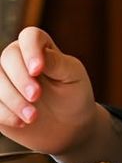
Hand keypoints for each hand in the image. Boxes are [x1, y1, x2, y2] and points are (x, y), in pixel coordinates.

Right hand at [0, 28, 98, 154]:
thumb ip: (56, 63)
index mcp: (41, 48)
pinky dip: (4, 113)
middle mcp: (19, 60)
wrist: (67, 126)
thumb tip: (40, 53)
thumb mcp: (71, 76)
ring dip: (12, 99)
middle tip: (36, 96)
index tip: (37, 70)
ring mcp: (5, 81)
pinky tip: (21, 122)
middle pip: (8, 57)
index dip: (30, 50)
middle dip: (20, 78)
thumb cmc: (74, 94)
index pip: (29, 37)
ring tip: (33, 116)